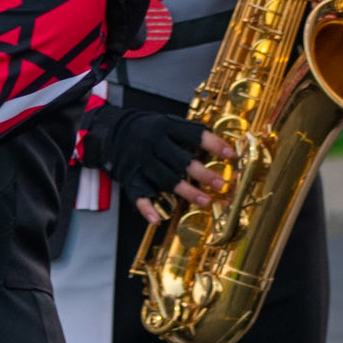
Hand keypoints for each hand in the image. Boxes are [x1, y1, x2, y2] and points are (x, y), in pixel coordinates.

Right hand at [87, 107, 234, 225]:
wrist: (111, 132)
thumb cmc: (147, 129)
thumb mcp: (166, 122)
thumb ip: (188, 133)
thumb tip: (221, 147)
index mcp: (165, 126)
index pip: (193, 134)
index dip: (213, 144)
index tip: (230, 154)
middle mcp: (153, 144)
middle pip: (181, 160)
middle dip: (202, 173)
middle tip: (220, 183)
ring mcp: (141, 162)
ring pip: (166, 179)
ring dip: (186, 192)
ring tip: (204, 201)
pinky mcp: (130, 177)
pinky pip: (138, 195)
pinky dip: (147, 208)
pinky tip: (157, 219)